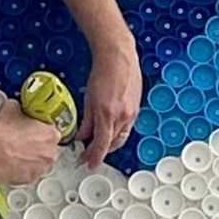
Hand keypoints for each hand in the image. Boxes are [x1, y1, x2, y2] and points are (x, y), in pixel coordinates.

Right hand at [0, 100, 60, 184]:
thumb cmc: (1, 131)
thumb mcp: (12, 109)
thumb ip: (20, 111)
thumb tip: (15, 109)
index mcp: (51, 135)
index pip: (52, 134)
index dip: (40, 134)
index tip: (33, 134)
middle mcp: (49, 153)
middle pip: (47, 151)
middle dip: (36, 148)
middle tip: (22, 145)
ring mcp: (40, 168)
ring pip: (38, 165)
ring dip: (30, 161)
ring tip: (15, 155)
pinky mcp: (28, 179)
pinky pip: (27, 175)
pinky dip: (20, 171)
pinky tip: (10, 164)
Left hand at [80, 36, 142, 166]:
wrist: (118, 56)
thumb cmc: (103, 71)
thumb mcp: (89, 98)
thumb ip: (87, 120)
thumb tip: (82, 135)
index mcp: (107, 114)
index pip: (101, 144)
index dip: (94, 156)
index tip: (87, 162)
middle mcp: (122, 116)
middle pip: (113, 143)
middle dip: (101, 152)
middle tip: (89, 154)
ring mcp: (131, 113)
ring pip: (121, 137)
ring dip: (110, 143)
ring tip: (99, 144)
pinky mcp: (136, 108)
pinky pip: (127, 127)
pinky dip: (118, 132)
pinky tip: (110, 130)